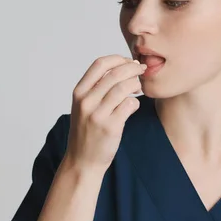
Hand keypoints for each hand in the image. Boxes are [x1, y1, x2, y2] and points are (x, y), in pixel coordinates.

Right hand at [64, 55, 146, 172]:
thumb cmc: (87, 131)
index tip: (129, 62)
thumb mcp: (84, 106)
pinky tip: (133, 105)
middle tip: (141, 71)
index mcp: (79, 92)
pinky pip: (129, 105)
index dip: (118, 59)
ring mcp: (98, 114)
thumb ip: (97, 88)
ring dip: (136, 84)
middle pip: (115, 74)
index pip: (100, 64)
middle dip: (133, 69)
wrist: (83, 161)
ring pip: (123, 88)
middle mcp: (86, 101)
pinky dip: (136, 102)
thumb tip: (124, 67)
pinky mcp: (110, 127)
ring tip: (138, 88)